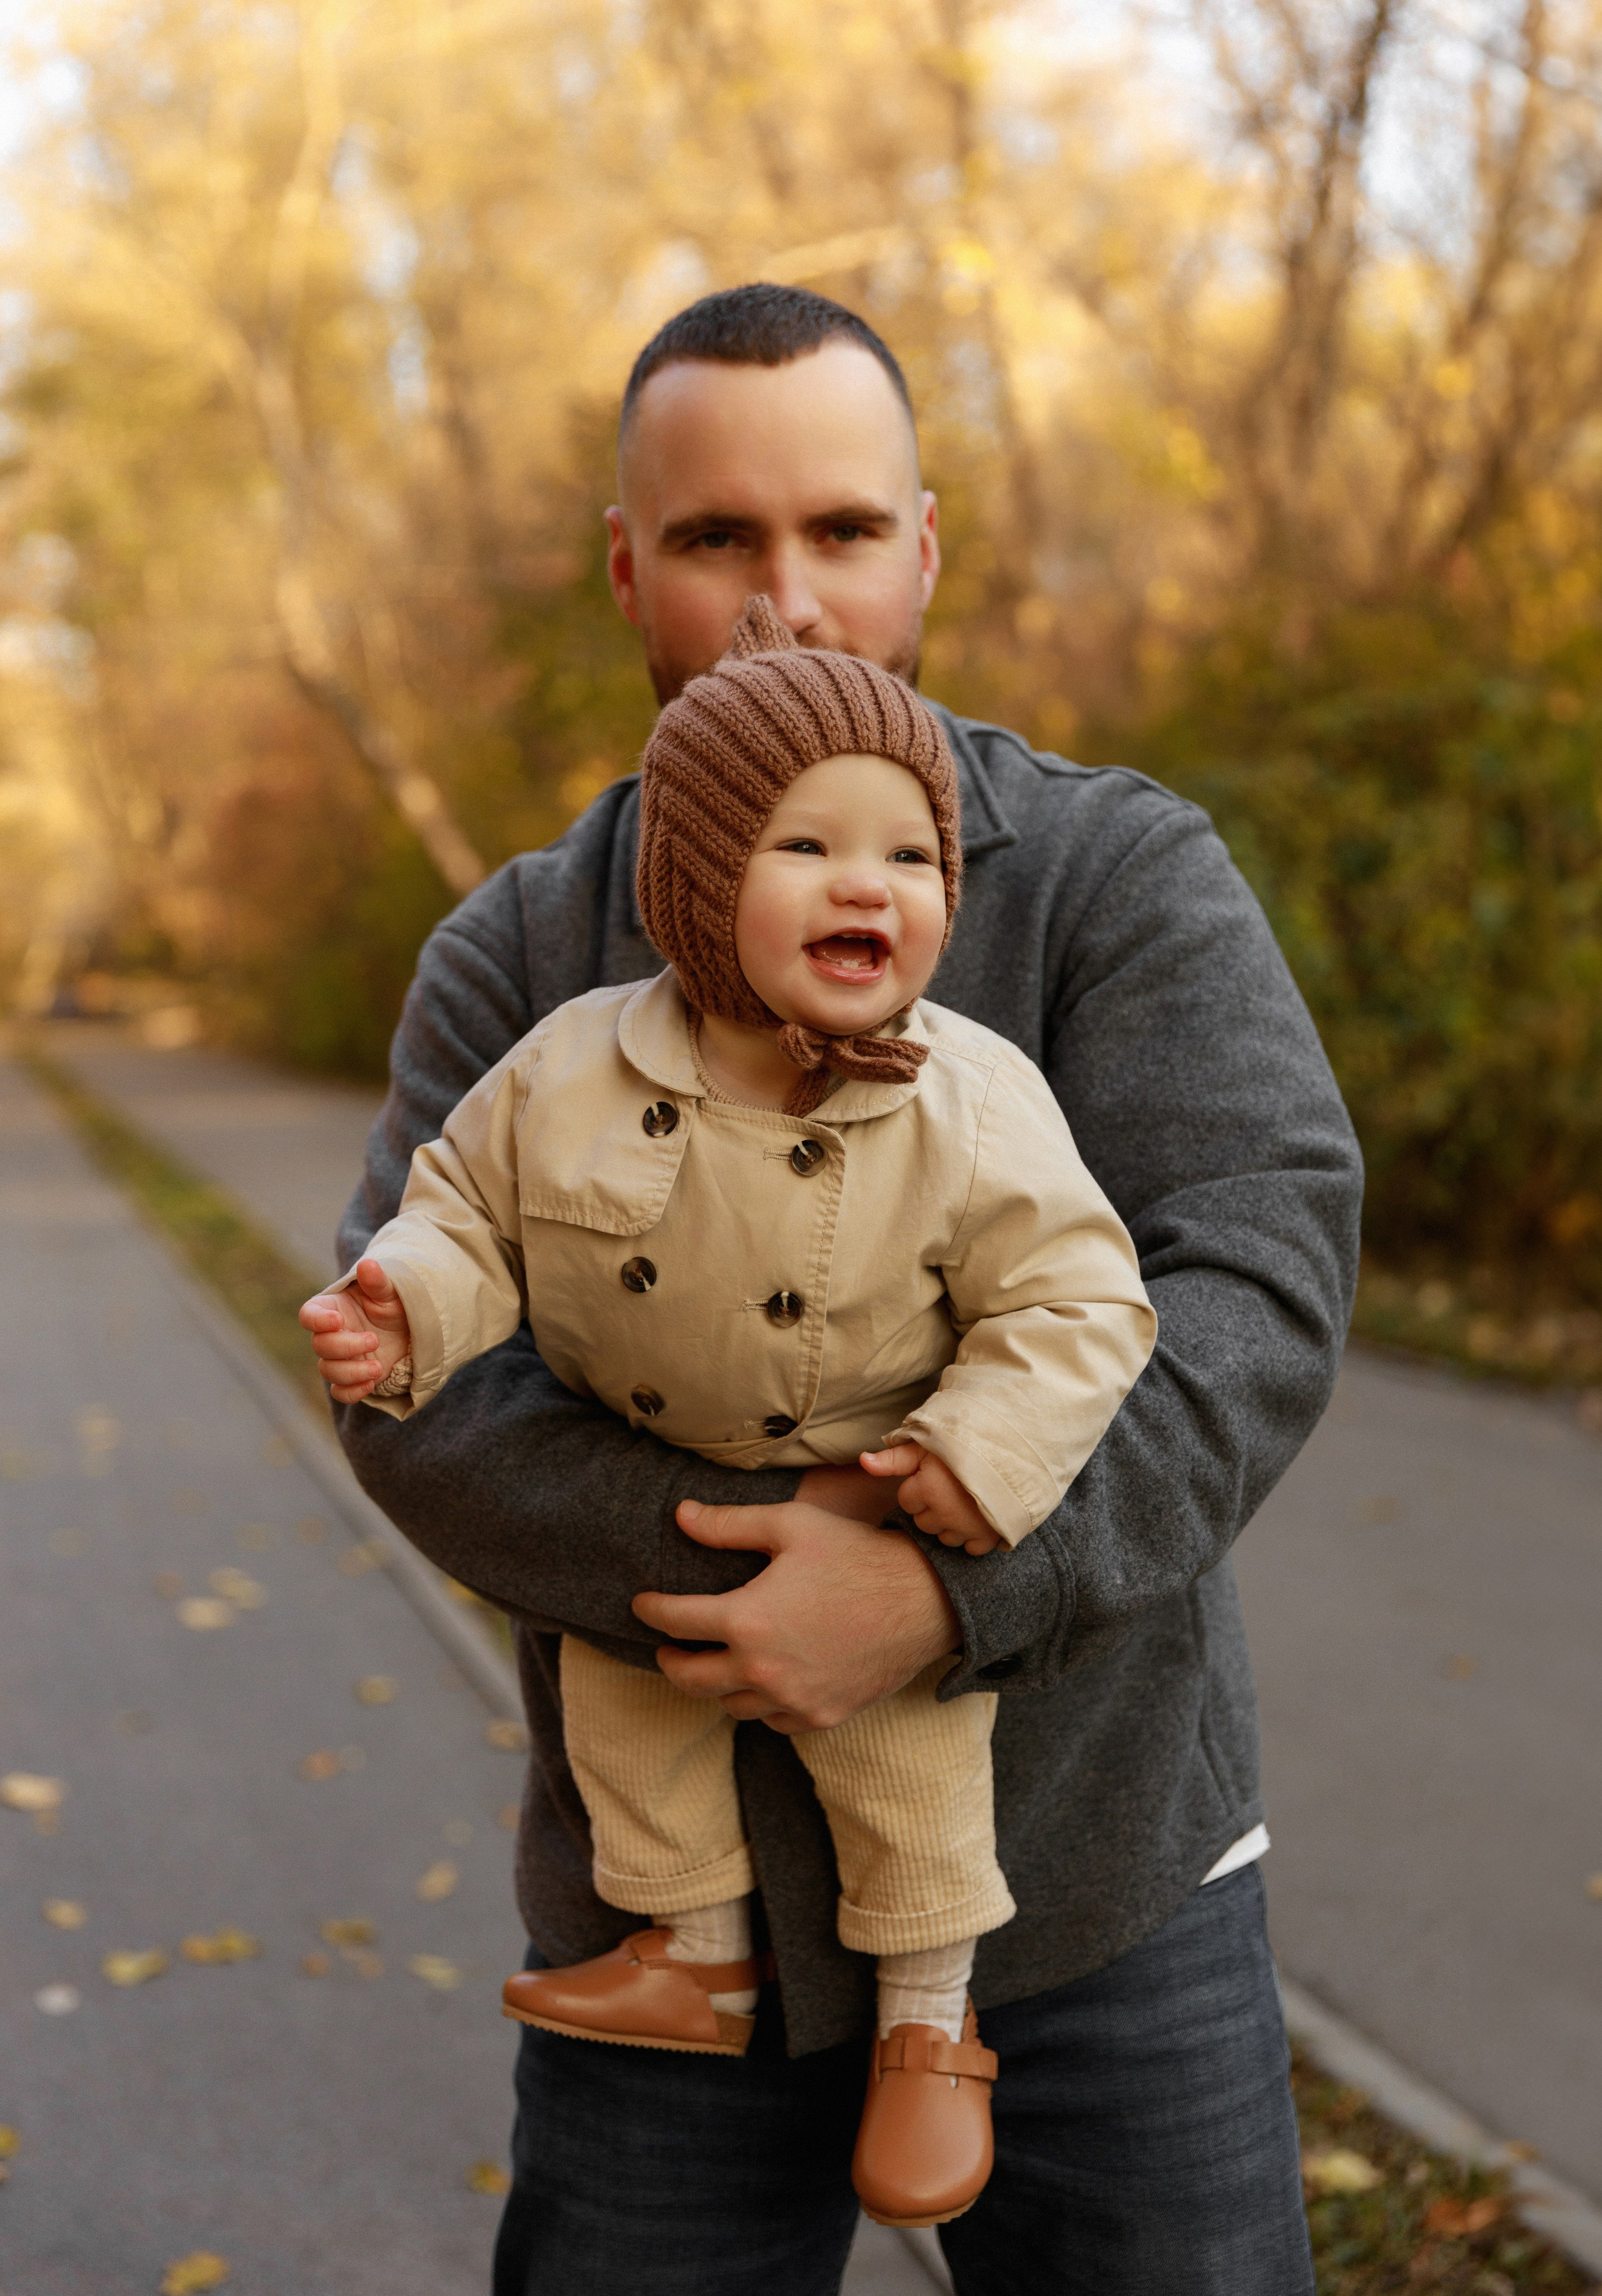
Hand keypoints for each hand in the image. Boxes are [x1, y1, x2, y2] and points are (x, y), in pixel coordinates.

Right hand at [298, 1259, 411, 1402]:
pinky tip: (371, 1384)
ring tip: (378, 1368)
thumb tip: (367, 1264)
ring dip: (351, 1372)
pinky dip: (352, 1392)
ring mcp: (340, 1358)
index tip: (338, 1320)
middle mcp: (331, 1334)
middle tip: (374, 1341)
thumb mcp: (390, 1291)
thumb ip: (377, 1281)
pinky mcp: (352, 1378)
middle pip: (320, 1346)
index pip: (309, 1315)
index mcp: (332, 1309)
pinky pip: (340, 1392)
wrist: (411, 1330)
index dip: (317, 1320)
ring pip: (328, 1371)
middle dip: (345, 1346)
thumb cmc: (394, 1305)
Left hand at [630, 1494, 959, 1733]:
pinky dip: (759, 1703)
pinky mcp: (820, 1717)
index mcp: (747, 1620)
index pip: (675, 1621)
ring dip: (715, 1685)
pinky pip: (772, 1721)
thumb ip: (728, 1525)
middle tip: (668, 1648)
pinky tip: (763, 1682)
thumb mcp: (790, 1526)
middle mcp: (762, 1670)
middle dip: (670, 1661)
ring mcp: (792, 1700)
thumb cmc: (856, 1554)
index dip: (651, 1610)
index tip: (642, 1604)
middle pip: (690, 1679)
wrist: (924, 1601)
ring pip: (730, 1705)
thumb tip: (680, 1516)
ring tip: (715, 1663)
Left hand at [860, 1442, 1002, 1555]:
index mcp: (927, 1488)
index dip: (918, 1486)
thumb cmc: (963, 1443)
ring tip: (964, 1500)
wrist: (1012, 1447)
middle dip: (931, 1507)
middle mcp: (946, 1513)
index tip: (935, 1474)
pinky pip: (971, 1549)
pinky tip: (977, 1517)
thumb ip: (893, 1458)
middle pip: (923, 1523)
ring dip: (950, 1523)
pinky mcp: (990, 1536)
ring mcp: (969, 1527)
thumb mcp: (925, 1445)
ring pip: (945, 1538)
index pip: (906, 1501)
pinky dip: (972, 1536)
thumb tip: (863, 1461)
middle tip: (950, 1486)